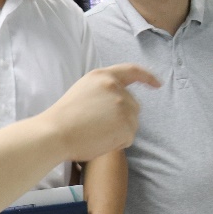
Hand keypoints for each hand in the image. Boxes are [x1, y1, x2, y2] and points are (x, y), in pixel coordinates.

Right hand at [44, 64, 159, 162]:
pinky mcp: (127, 124)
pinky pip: (129, 137)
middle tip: (98, 126)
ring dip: (120, 130)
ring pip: (132, 122)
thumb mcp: (84, 91)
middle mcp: (116, 88)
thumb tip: (124, 103)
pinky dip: (118, 142)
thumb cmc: (64, 118)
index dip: (147, 77)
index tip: (157, 84)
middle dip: (123, 117)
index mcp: (103, 76)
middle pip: (134, 105)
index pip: (132, 71)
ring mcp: (123, 106)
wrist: (55, 134)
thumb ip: (105, 91)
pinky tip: (100, 140)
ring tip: (96, 132)